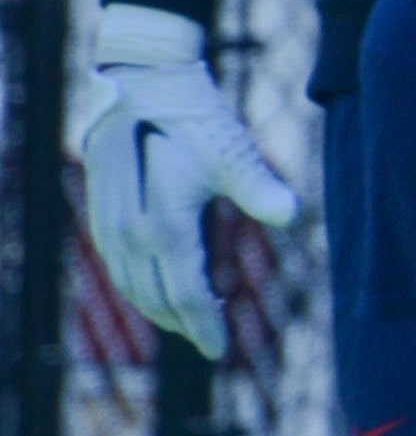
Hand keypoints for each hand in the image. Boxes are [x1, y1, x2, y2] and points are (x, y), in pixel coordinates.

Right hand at [74, 5, 298, 360]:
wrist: (141, 84)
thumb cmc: (192, 119)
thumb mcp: (233, 154)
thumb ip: (262, 191)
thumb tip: (295, 218)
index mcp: (162, 230)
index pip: (185, 297)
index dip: (203, 328)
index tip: (221, 352)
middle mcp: (129, 235)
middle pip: (156, 299)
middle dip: (185, 324)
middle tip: (212, 339)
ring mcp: (109, 226)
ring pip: (132, 286)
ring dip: (159, 308)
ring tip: (190, 320)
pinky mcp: (101, 213)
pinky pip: (118, 266)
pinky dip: (139, 286)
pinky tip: (159, 285)